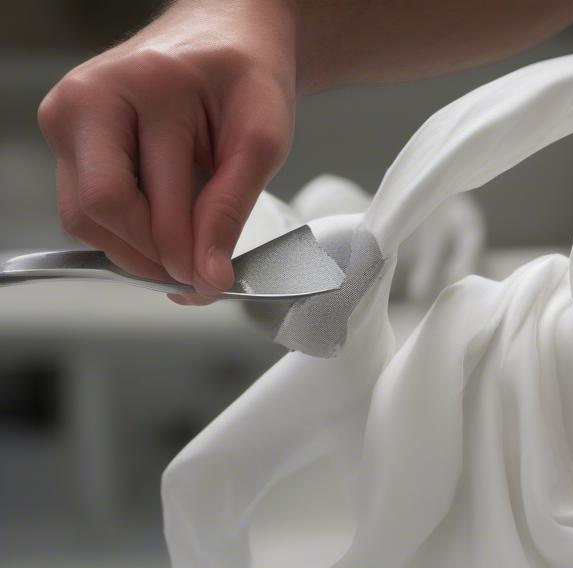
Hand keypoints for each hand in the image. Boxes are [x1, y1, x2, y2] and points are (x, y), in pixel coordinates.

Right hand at [36, 0, 296, 302]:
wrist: (226, 38)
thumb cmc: (245, 77)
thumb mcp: (261, 141)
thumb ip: (230, 209)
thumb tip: (207, 274)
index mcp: (137, 85)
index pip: (129, 199)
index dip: (171, 252)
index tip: (211, 281)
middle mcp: (86, 97)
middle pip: (96, 211)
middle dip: (150, 256)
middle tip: (199, 274)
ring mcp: (69, 118)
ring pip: (83, 218)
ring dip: (136, 251)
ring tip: (187, 252)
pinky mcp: (70, 140)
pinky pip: (87, 208)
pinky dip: (128, 234)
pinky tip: (166, 233)